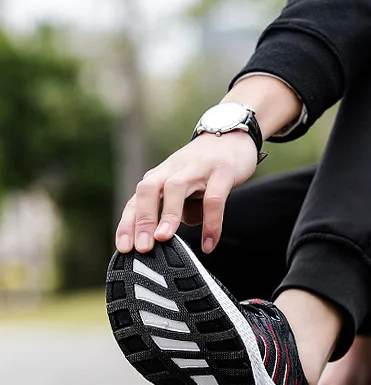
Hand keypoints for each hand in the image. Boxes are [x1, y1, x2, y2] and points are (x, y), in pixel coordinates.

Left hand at [115, 75, 302, 254]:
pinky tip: (209, 244)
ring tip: (164, 239)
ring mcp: (198, 169)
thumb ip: (174, 210)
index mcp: (160, 176)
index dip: (128, 224)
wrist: (232, 135)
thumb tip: (167, 236)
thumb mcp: (183, 187)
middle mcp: (173, 170)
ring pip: (175, 188)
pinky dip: (211, 222)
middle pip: (148, 190)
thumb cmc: (204, 168)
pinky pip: (214, 198)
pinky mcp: (222, 171)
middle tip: (141, 247)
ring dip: (168, 214)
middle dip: (142, 218)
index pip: (137, 200)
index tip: (124, 249)